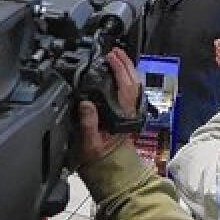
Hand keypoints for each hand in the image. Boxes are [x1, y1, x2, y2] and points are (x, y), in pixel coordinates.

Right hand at [76, 48, 141, 166]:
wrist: (109, 168)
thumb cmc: (99, 157)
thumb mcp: (89, 144)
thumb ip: (88, 125)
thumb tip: (86, 104)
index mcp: (122, 116)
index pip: (125, 86)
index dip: (119, 69)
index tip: (110, 57)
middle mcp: (129, 111)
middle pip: (133, 81)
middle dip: (125, 63)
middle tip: (114, 51)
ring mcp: (129, 111)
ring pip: (134, 85)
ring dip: (126, 69)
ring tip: (116, 57)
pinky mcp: (126, 113)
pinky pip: (129, 90)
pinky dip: (125, 78)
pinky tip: (118, 73)